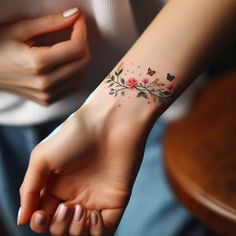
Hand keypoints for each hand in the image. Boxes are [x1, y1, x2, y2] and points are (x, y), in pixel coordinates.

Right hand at [0, 10, 89, 104]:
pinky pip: (72, 86)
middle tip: (74, 31)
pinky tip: (65, 64)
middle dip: (83, 43)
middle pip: (83, 62)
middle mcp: (46, 83)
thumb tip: (75, 15)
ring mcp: (47, 95)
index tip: (78, 20)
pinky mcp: (48, 100)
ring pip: (80, 75)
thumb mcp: (19, 30)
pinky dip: (74, 73)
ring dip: (79, 58)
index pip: (76, 48)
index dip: (81, 30)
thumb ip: (50, 23)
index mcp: (38, 63)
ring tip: (68, 47)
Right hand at [18, 77, 153, 234]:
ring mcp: (95, 198)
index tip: (40, 215)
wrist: (110, 125)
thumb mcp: (42, 158)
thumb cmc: (75, 136)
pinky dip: (96, 233)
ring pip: (80, 232)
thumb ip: (29, 189)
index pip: (43, 214)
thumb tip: (21, 219)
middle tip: (65, 207)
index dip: (39, 222)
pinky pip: (105, 231)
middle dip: (58, 226)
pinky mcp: (115, 201)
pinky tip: (93, 216)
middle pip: (60, 226)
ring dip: (75, 231)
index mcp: (56, 184)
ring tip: (79, 209)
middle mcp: (75, 193)